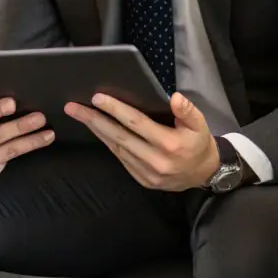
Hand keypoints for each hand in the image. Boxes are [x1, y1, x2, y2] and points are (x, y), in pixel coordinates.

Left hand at [65, 91, 219, 191]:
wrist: (204, 174)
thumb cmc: (199, 144)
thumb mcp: (201, 124)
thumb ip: (188, 110)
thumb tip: (174, 97)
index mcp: (170, 145)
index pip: (136, 123)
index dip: (115, 109)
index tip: (97, 97)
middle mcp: (156, 161)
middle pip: (119, 136)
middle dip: (94, 120)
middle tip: (73, 107)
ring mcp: (147, 173)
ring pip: (116, 148)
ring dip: (96, 131)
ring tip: (80, 115)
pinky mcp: (142, 180)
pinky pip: (120, 159)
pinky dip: (108, 143)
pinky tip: (97, 130)